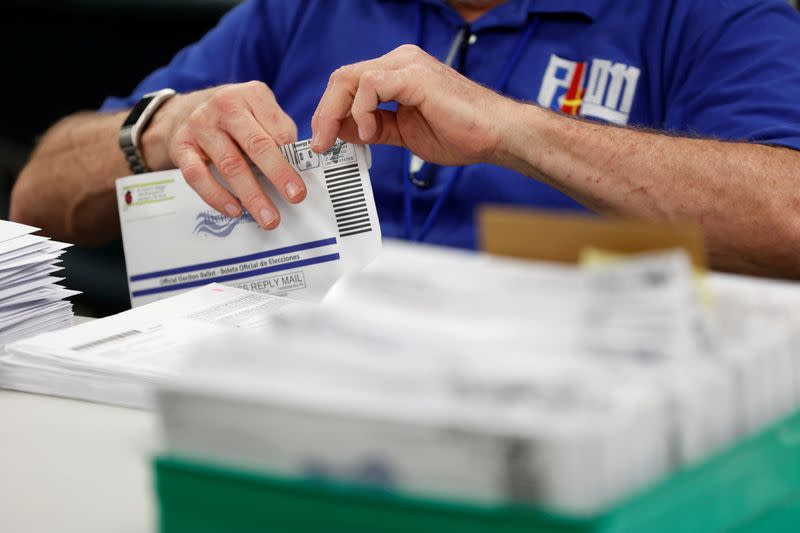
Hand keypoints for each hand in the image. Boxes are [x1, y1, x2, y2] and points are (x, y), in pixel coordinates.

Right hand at [141, 81, 305, 228]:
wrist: (187, 110)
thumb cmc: (235, 117)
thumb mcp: (261, 111)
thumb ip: (280, 133)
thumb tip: (298, 166)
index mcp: (252, 95)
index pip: (279, 129)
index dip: (293, 157)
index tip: (304, 179)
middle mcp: (225, 106)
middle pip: (257, 145)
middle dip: (279, 174)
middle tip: (295, 197)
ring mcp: (201, 125)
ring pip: (230, 164)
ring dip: (252, 195)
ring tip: (268, 217)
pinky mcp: (182, 146)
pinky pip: (198, 175)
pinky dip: (217, 196)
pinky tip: (234, 210)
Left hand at [311, 45, 517, 166]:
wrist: (496, 135)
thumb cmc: (461, 133)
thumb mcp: (403, 133)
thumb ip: (373, 128)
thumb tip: (341, 131)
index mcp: (398, 73)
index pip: (350, 83)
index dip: (330, 112)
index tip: (324, 140)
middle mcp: (400, 61)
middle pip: (343, 77)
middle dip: (325, 113)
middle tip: (322, 143)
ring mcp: (407, 65)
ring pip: (350, 78)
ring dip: (338, 113)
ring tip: (350, 139)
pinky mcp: (414, 75)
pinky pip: (370, 85)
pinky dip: (362, 112)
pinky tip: (373, 132)